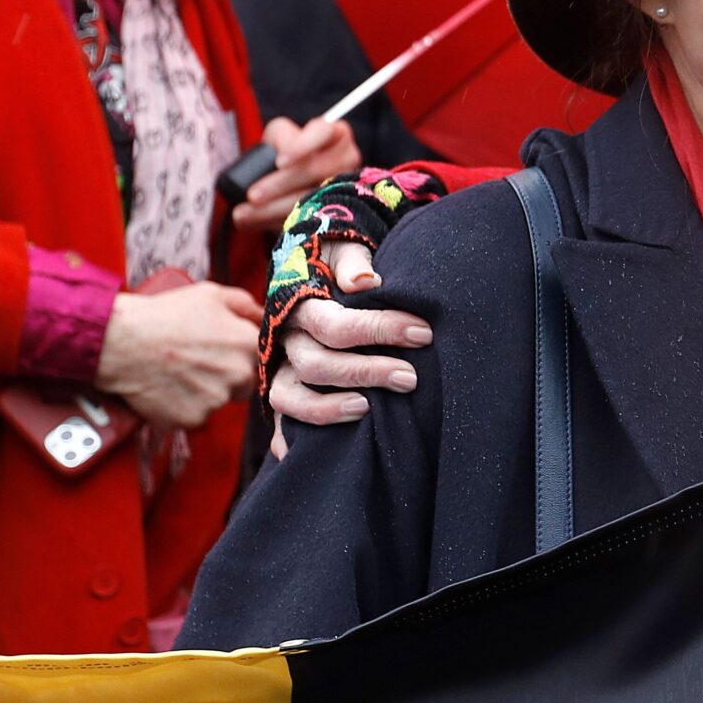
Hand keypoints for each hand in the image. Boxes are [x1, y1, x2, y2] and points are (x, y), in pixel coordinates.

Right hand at [94, 281, 262, 429]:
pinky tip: (169, 386)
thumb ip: (247, 306)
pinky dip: (185, 405)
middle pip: (245, 383)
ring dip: (207, 391)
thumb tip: (264, 317)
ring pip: (220, 400)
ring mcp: (216, 401)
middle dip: (228, 374)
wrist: (121, 342)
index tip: (225, 349)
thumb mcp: (211, 295)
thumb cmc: (167, 314)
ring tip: (180, 371)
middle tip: (200, 360)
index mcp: (248, 346)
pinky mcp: (192, 420)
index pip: (262, 358)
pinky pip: (197, 415)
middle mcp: (239, 377)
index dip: (243, 353)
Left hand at [232, 115, 364, 231]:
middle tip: (252, 196)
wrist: (296, 178)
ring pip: (312, 199)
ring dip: (275, 208)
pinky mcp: (340, 210)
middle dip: (280, 185)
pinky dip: (280, 221)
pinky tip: (259, 223)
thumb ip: (276, 143)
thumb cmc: (285, 150)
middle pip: (316, 170)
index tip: (279, 162)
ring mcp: (347, 185)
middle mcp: (347, 157)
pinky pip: (310, 218)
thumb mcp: (279, 138)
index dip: (301, 147)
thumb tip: (272, 163)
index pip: (323, 132)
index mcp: (334, 133)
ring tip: (245, 214)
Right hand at [267, 240, 427, 443]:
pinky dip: (289, 440)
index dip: (380, 330)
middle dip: (366, 372)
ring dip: (327, 408)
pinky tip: (304, 455)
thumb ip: (352, 260)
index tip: (422, 333)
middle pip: (316, 365)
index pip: (336, 326)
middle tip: (410, 377)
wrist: (310, 269)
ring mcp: (280, 367)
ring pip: (289, 397)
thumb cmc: (335, 261)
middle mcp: (285, 339)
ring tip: (368, 410)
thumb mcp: (341, 247)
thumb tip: (364, 280)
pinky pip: (280, 420)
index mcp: (301, 304)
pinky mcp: (282, 388)